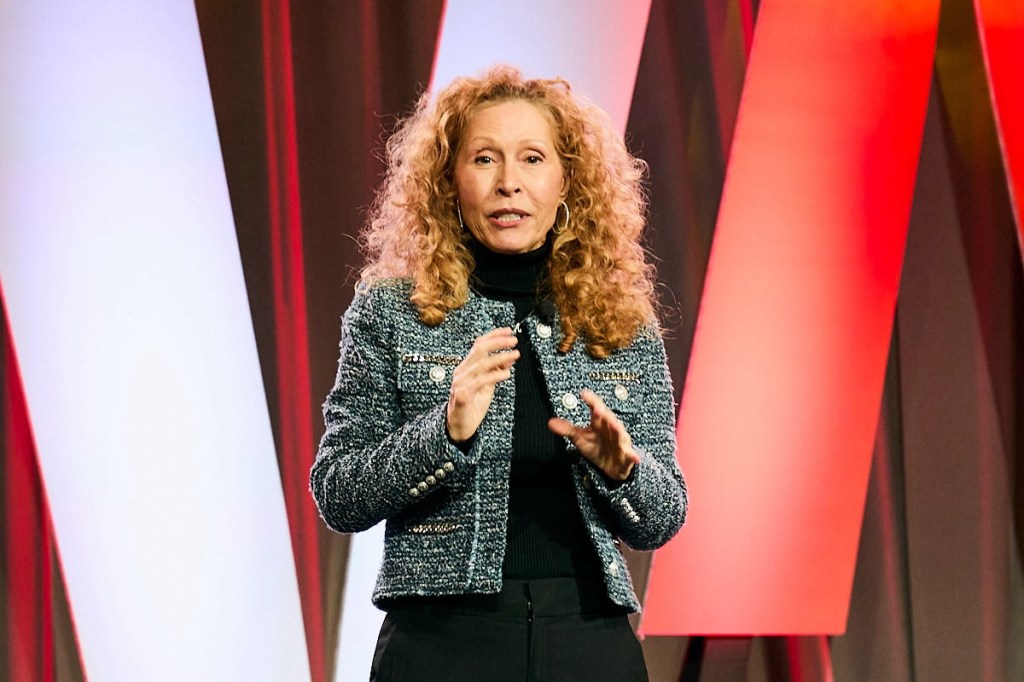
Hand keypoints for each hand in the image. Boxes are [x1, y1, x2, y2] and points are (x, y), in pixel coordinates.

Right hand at [446, 328, 518, 442]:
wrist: (458, 427)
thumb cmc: (471, 406)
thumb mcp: (487, 386)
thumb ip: (496, 371)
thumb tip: (509, 357)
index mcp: (466, 367)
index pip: (478, 345)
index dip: (493, 335)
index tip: (508, 331)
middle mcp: (461, 372)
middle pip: (479, 350)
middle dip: (498, 342)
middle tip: (513, 341)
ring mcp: (461, 383)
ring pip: (481, 364)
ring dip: (500, 357)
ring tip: (515, 355)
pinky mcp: (463, 395)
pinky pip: (480, 381)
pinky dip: (494, 376)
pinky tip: (506, 373)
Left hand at [548, 389, 638, 480]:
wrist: (612, 467)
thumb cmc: (597, 447)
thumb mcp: (580, 438)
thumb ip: (567, 429)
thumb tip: (550, 422)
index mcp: (600, 423)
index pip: (596, 409)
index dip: (591, 401)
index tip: (584, 394)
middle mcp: (611, 429)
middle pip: (608, 418)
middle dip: (604, 414)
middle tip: (597, 408)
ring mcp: (620, 442)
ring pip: (620, 434)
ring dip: (618, 429)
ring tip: (614, 424)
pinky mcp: (627, 456)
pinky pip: (631, 455)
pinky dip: (633, 456)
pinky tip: (635, 456)